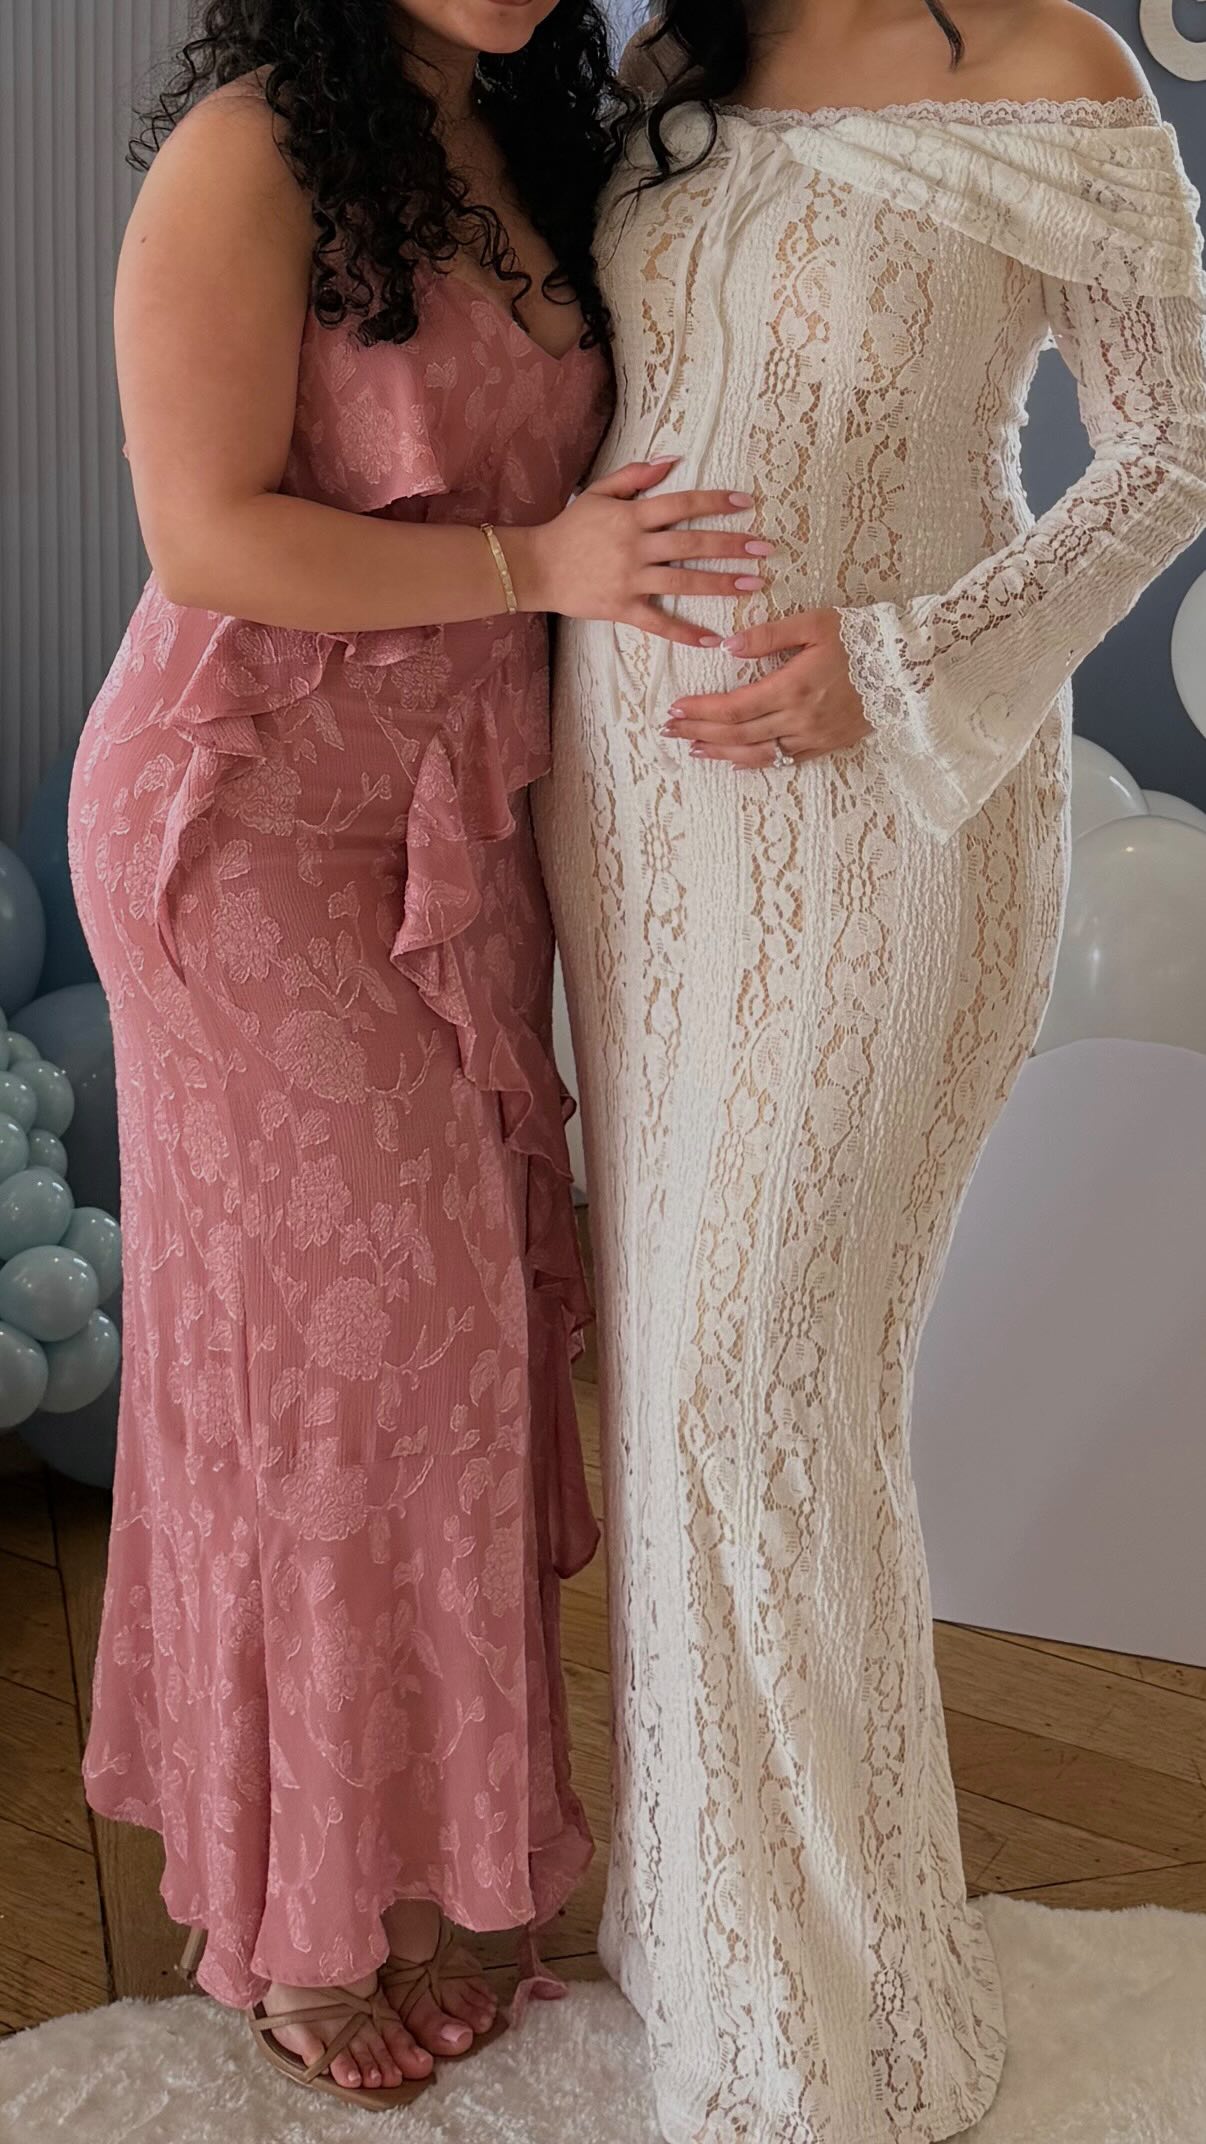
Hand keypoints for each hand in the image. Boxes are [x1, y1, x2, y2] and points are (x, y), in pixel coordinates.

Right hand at [504, 459, 772, 649]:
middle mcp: (634, 547)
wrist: (536, 567)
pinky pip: (658, 622)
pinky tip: (713, 639)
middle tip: (765, 548)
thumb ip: (636, 475)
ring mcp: (629, 580)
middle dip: (731, 545)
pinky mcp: (622, 608)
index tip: (746, 502)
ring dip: (721, 583)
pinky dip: (685, 633)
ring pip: (683, 581)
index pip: (682, 504)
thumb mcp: (599, 492)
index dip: (715, 502)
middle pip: (691, 543)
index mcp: (631, 516)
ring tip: (753, 584)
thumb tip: (673, 459)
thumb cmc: (570, 528)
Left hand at [661, 609, 871, 765]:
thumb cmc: (861, 638)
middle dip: (699, 732)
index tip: (675, 708)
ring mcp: (813, 737)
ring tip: (694, 749)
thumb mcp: (815, 623)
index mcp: (792, 688)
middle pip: (737, 734)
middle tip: (670, 730)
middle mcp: (798, 719)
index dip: (700, 711)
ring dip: (721, 753)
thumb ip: (768, 636)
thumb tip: (727, 645)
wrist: (907, 667)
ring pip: (757, 754)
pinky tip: (736, 760)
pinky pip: (784, 761)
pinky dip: (755, 762)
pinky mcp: (826, 745)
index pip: (733, 707)